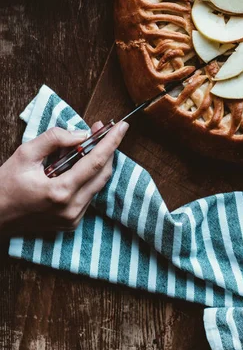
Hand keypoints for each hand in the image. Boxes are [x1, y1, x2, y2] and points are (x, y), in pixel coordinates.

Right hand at [0, 121, 128, 234]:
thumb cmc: (5, 185)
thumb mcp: (26, 154)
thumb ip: (55, 139)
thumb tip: (82, 135)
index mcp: (60, 192)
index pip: (96, 162)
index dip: (112, 142)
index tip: (123, 126)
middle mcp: (71, 209)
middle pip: (103, 173)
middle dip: (106, 148)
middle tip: (99, 129)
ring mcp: (72, 219)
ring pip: (97, 184)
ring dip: (97, 162)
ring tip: (84, 143)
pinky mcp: (71, 223)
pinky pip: (89, 194)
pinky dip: (88, 177)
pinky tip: (76, 164)